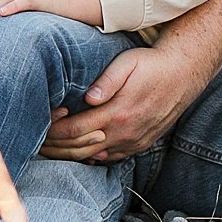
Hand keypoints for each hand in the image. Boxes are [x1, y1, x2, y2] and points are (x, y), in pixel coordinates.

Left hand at [43, 0, 221, 162]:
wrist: (183, 75)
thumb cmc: (151, 65)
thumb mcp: (128, 63)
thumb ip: (107, 80)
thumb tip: (89, 97)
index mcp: (118, 113)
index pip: (76, 130)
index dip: (54, 130)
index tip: (41, 123)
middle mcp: (125, 132)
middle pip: (80, 149)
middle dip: (56, 146)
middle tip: (37, 139)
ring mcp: (133, 142)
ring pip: (93, 157)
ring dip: (70, 154)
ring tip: (51, 147)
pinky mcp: (139, 144)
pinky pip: (110, 158)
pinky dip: (90, 157)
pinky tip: (77, 151)